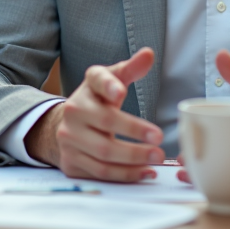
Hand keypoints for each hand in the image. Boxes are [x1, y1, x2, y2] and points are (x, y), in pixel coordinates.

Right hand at [24, 48, 164, 181]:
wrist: (68, 127)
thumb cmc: (98, 101)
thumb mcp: (112, 81)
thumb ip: (131, 69)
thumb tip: (149, 54)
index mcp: (87, 88)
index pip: (97, 81)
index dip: (109, 85)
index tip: (121, 91)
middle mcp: (73, 112)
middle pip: (105, 122)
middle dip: (134, 132)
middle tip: (160, 139)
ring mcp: (69, 139)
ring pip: (103, 153)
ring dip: (133, 158)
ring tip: (157, 158)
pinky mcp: (71, 162)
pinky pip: (100, 172)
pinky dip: (125, 175)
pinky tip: (145, 172)